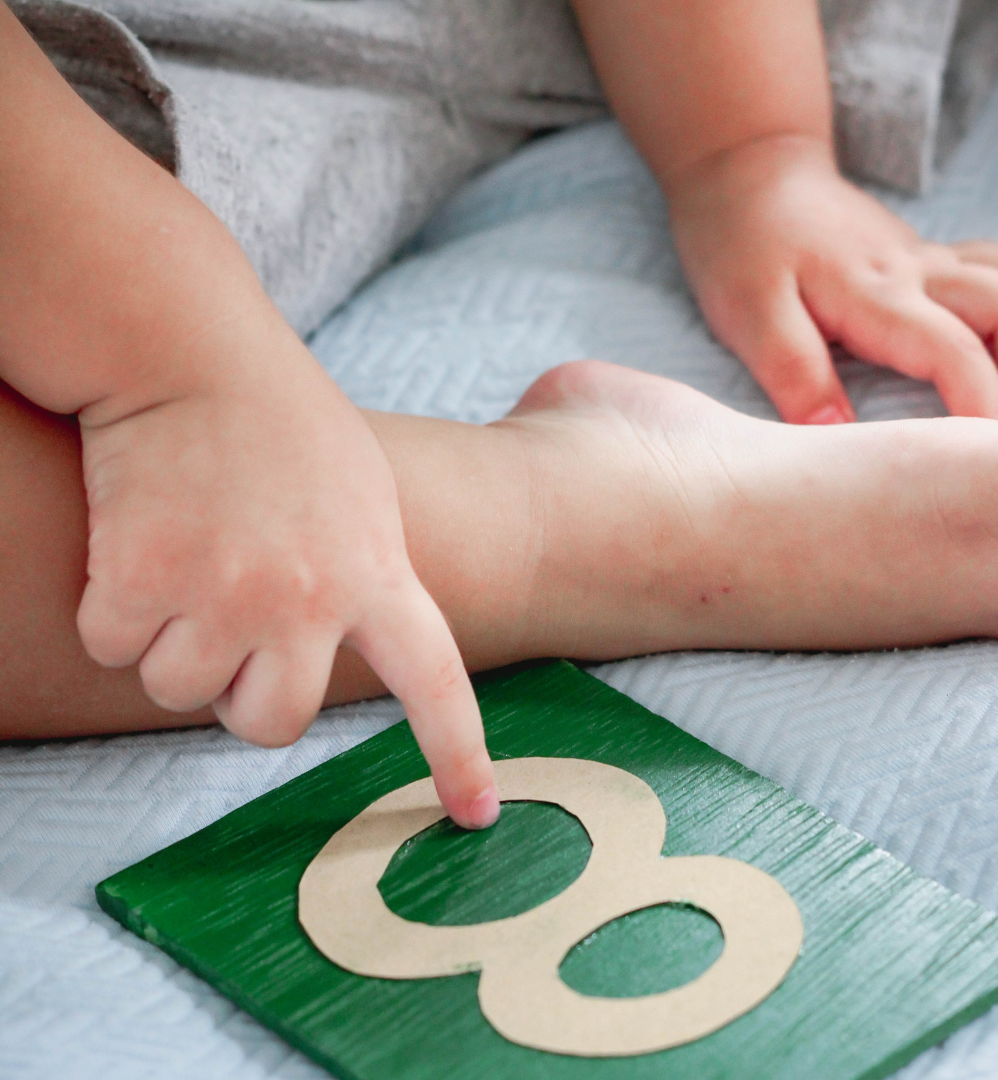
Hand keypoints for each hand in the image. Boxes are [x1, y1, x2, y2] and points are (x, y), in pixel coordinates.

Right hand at [76, 312, 498, 828]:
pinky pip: (113, 646)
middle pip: (268, 724)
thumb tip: (345, 643)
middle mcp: (310, 600)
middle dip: (240, 693)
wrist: (193, 355)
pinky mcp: (142, 582)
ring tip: (186, 553)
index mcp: (377, 574)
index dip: (456, 754)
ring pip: (180, 690)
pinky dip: (112, 608)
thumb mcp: (361, 496)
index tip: (475, 814)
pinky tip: (137, 539)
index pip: (435, 683)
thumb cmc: (281, 423)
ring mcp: (227, 595)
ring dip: (170, 641)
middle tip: (230, 620)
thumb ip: (368, 575)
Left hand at [667, 135, 997, 424]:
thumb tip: (836, 429)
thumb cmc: (741, 248)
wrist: (749, 175)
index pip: (955, 351)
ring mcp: (929, 261)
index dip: (981, 406)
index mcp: (876, 294)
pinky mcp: (927, 259)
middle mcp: (918, 272)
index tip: (980, 456)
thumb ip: (794, 371)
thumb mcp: (750, 315)